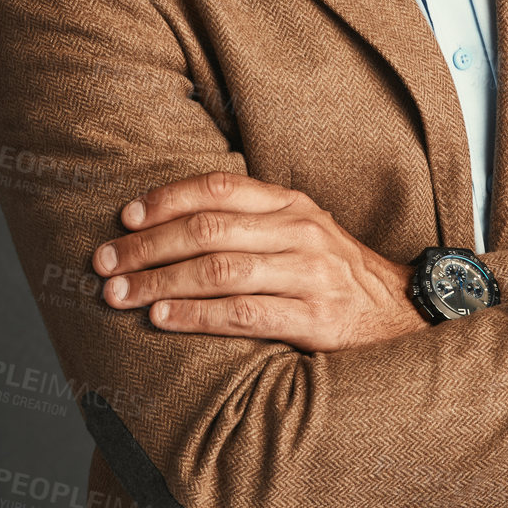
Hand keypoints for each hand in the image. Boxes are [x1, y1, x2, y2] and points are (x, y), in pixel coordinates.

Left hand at [92, 170, 428, 350]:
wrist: (402, 314)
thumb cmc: (334, 274)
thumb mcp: (301, 231)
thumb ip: (250, 221)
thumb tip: (172, 224)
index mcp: (291, 205)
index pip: (219, 188)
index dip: (166, 200)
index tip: (125, 217)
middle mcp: (300, 231)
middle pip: (208, 230)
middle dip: (147, 246)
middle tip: (104, 264)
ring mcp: (309, 274)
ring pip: (219, 270)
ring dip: (160, 282)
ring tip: (119, 296)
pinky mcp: (315, 319)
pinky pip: (243, 314)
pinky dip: (196, 315)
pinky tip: (163, 318)